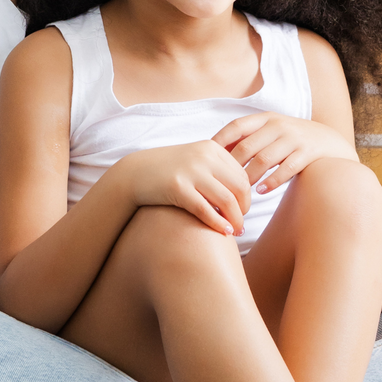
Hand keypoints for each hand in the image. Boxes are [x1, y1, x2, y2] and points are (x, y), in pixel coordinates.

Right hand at [119, 140, 251, 236]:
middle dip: (244, 210)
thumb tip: (246, 191)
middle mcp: (204, 156)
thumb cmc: (168, 171)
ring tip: (235, 231)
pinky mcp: (177, 187)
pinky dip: (218, 223)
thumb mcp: (195, 160)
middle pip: (240, 188)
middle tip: (241, 224)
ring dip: (235, 220)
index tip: (242, 211)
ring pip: (227, 200)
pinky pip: (206, 210)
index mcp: (212, 148)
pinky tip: (223, 233)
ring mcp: (191, 171)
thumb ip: (218, 169)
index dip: (247, 197)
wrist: (134, 173)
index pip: (243, 175)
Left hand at [212, 114, 358, 194]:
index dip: (219, 142)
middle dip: (231, 167)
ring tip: (240, 191)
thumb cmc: (292, 142)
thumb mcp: (272, 133)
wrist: (332, 144)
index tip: (206, 158)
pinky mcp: (308, 153)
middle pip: (246, 147)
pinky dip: (271, 181)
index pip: (236, 127)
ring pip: (264, 160)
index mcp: (266, 119)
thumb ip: (249, 139)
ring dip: (248, 178)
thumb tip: (214, 153)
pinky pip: (286, 169)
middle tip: (221, 184)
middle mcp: (279, 126)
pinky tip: (261, 191)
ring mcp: (294, 138)